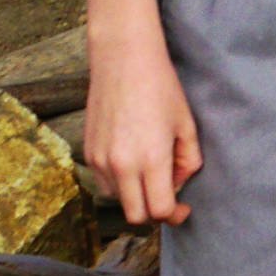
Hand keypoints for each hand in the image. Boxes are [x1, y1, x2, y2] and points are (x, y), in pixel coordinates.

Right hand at [81, 43, 200, 227]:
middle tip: (169, 197)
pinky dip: (120, 182)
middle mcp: (121, 165)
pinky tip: (132, 160)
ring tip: (150, 169)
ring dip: (136, 196)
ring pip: (118, 200)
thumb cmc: (160, 88)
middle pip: (136, 215)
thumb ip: (188, 161)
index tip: (183, 208)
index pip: (159, 210)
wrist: (123, 60)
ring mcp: (100, 160)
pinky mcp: (87, 152)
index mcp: (151, 159)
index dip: (174, 215)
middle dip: (155, 212)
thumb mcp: (186, 125)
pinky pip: (104, 182)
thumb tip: (179, 183)